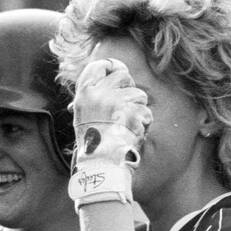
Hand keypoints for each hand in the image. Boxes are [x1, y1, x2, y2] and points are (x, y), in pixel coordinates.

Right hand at [67, 60, 149, 206]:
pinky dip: (144, 124)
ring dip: (139, 110)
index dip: (112, 66)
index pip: (100, 66)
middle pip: (124, 75)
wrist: (100, 165)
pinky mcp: (129, 114)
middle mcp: (97, 94)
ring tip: (126, 127)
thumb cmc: (92, 143)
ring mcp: (114, 103)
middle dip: (130, 89)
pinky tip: (132, 135)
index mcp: (84, 93)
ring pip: (139, 94)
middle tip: (125, 108)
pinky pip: (146, 112)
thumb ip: (95, 95)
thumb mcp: (85, 115)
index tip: (118, 70)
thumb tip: (105, 73)